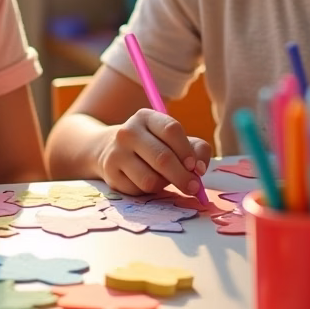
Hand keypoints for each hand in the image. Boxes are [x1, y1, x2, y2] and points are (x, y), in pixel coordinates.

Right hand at [96, 109, 210, 197]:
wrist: (110, 149)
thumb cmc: (152, 144)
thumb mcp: (174, 139)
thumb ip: (195, 149)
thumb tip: (199, 170)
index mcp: (146, 117)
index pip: (171, 130)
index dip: (187, 151)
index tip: (196, 168)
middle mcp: (128, 132)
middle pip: (162, 158)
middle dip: (182, 176)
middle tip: (193, 187)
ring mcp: (116, 153)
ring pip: (150, 179)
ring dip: (164, 184)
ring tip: (164, 179)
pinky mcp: (110, 173)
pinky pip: (138, 190)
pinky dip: (149, 191)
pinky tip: (146, 181)